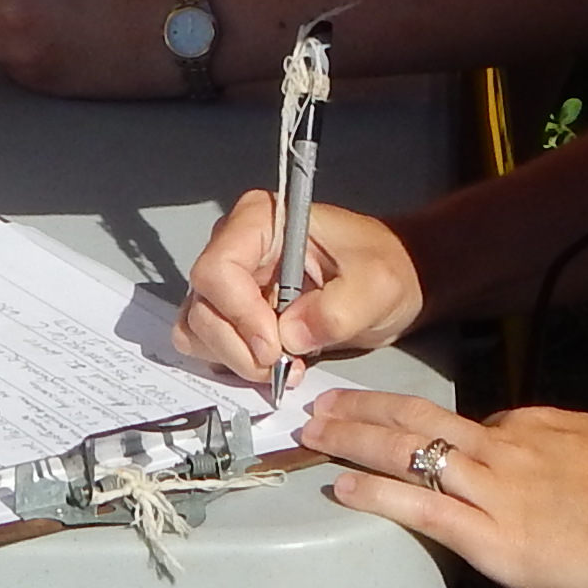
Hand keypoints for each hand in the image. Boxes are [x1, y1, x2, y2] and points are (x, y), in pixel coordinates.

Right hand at [174, 192, 423, 383]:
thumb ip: (338, 309)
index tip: (275, 347)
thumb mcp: (377, 285)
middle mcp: (234, 245)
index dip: (239, 314)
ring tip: (283, 367)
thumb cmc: (384, 268)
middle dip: (239, 346)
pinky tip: (274, 366)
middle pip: (204, 305)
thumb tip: (290, 337)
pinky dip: (233, 363)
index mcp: (263, 220)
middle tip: (283, 367)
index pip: (219, 268)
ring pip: (198, 328)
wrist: (389, 282)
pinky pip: (208, 343)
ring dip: (235, 358)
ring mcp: (229, 280)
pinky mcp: (231, 311)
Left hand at [295, 388, 587, 587]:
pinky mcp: (492, 539)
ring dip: (353, 440)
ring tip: (313, 433)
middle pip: (418, 419)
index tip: (395, 428)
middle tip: (323, 403)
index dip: (424, 427)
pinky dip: (375, 493)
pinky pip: (421, 508)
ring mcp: (493, 494)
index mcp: (531, 430)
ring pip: (407, 453)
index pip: (468, 425)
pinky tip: (342, 487)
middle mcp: (503, 452)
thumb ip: (563, 437)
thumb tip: (533, 435)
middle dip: (364, 409)